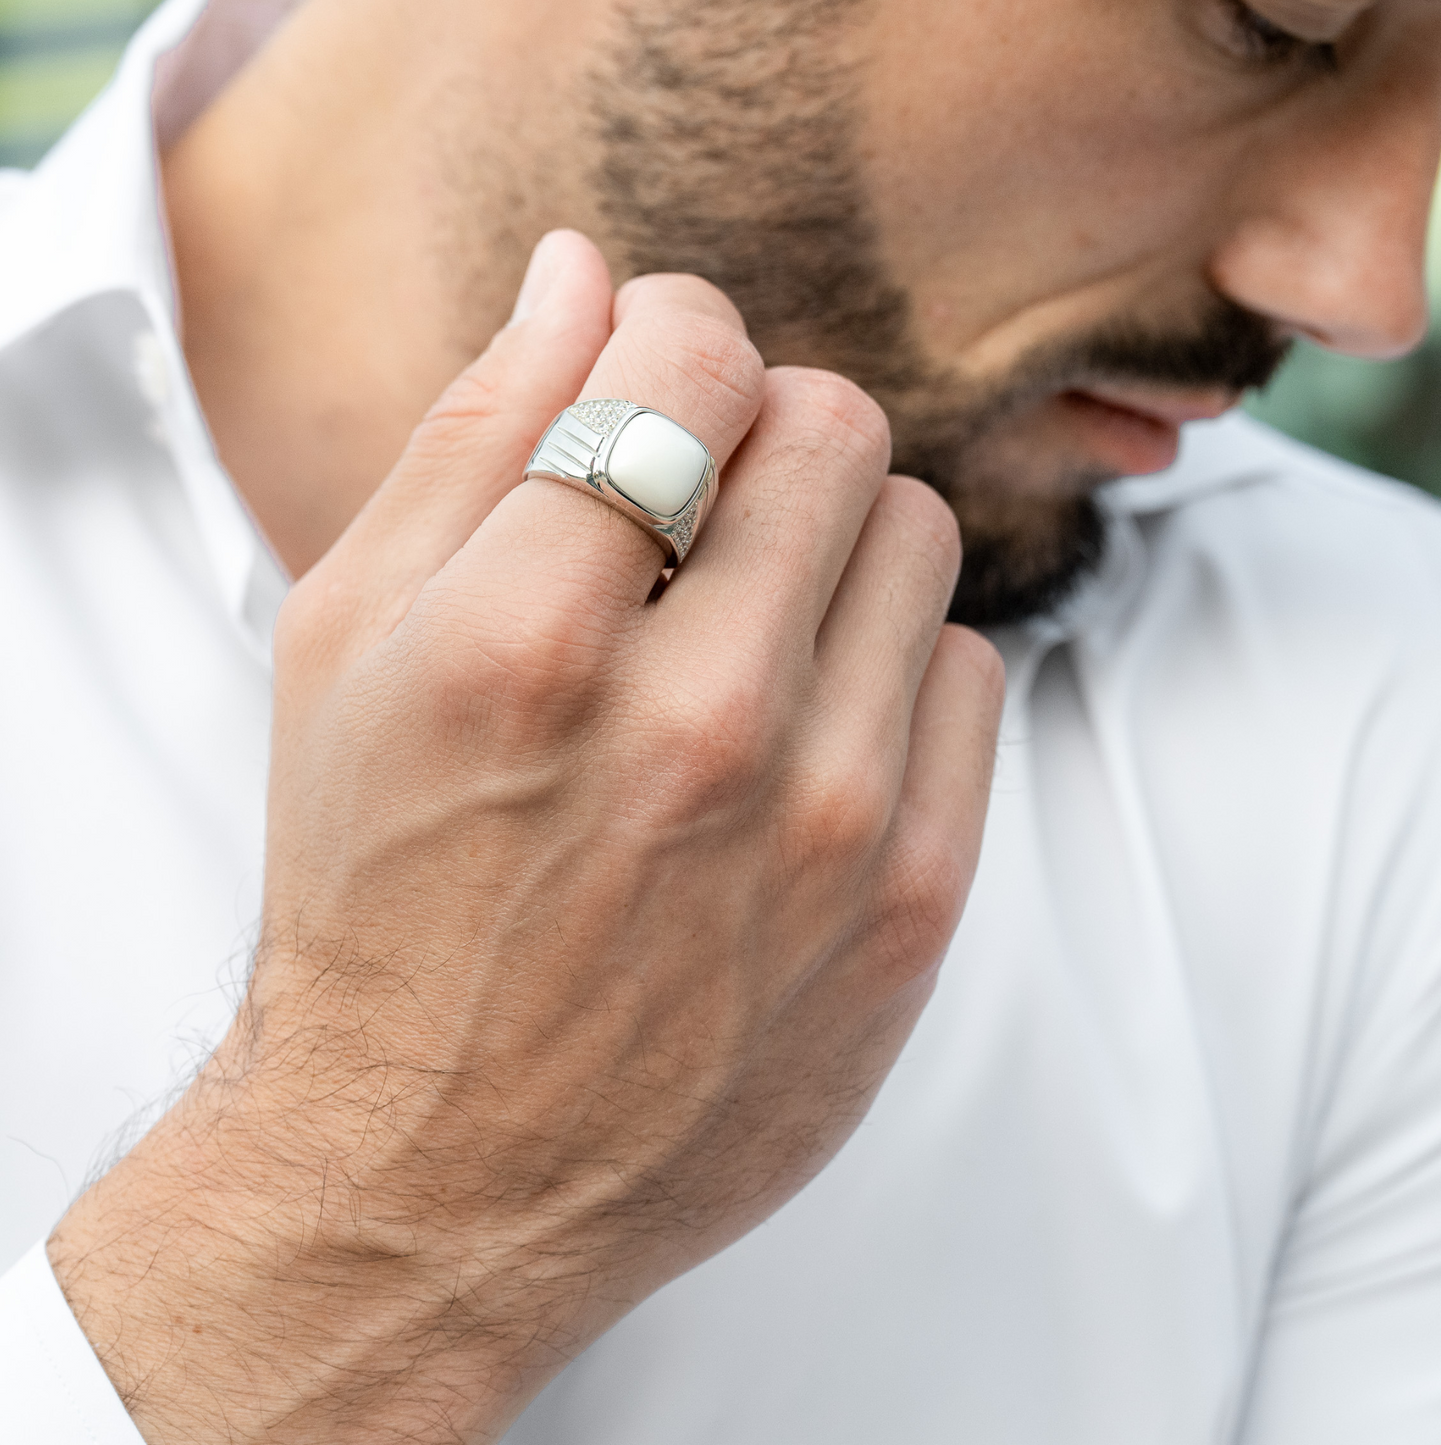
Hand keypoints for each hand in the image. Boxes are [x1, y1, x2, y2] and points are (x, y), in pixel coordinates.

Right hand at [50, 232, 1002, 1443]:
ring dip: (833, 544)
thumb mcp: (348, 650)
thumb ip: (472, 438)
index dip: (675, 330)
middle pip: (831, 425)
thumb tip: (584, 272)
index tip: (658, 376)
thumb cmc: (375, 897)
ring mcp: (827, 826)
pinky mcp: (912, 908)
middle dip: (763, 428)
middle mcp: (695, 727)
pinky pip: (971, 675)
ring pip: (917, 535)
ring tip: (748, 627)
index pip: (691, 354)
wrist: (436, 1167)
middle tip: (702, 506)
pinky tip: (805, 732)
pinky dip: (893, 668)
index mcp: (526, 642)